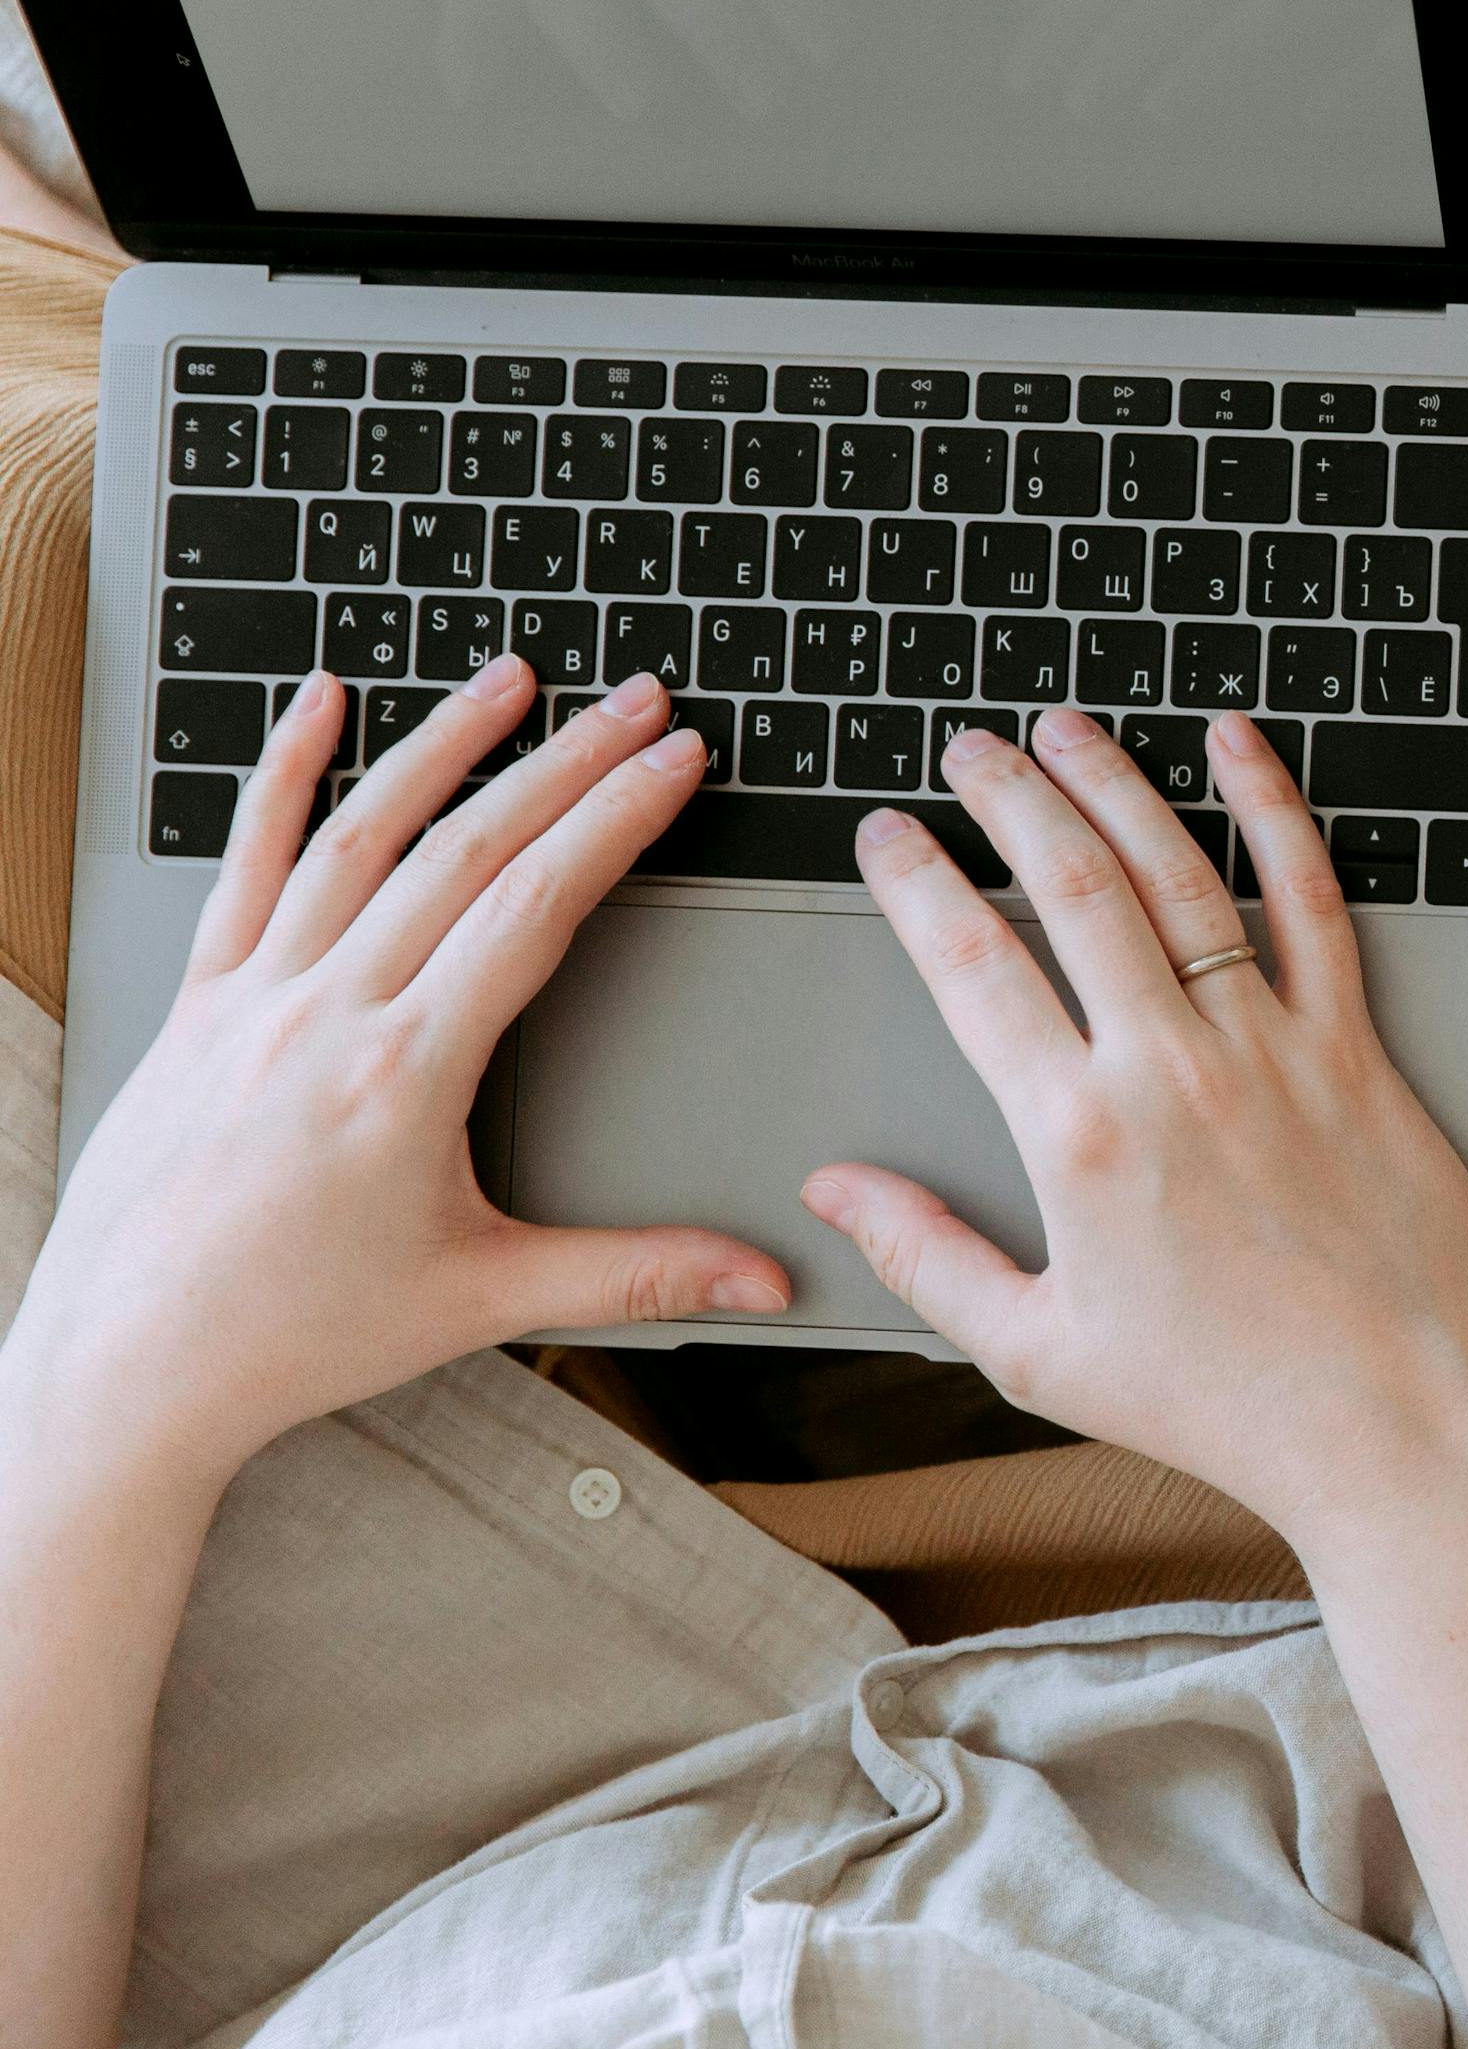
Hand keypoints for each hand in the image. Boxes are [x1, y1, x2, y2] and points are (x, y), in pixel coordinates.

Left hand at [4, 661, 788, 1499]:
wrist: (125, 1369)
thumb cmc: (290, 1336)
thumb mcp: (482, 1301)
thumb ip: (635, 1274)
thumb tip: (761, 1280)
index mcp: (406, 1075)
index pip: (536, 908)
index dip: (617, 821)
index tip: (673, 763)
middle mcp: (325, 1015)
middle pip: (464, 850)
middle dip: (564, 763)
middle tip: (635, 702)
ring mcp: (253, 999)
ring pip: (358, 835)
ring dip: (442, 745)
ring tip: (512, 679)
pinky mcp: (199, 1005)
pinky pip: (244, 866)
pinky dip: (281, 775)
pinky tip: (318, 707)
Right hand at [804, 709, 1467, 1545]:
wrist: (1389, 1426)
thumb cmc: (1219, 1404)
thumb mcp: (1037, 1352)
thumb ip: (926, 1256)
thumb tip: (832, 1189)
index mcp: (1077, 1138)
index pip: (972, 969)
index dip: (917, 885)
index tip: (887, 833)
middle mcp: (1171, 1071)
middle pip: (1073, 890)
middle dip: (1008, 800)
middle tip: (968, 748)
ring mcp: (1272, 1049)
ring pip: (1181, 876)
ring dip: (1116, 786)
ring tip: (1065, 729)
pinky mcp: (1357, 1050)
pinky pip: (1313, 904)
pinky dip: (1274, 812)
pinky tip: (1239, 748)